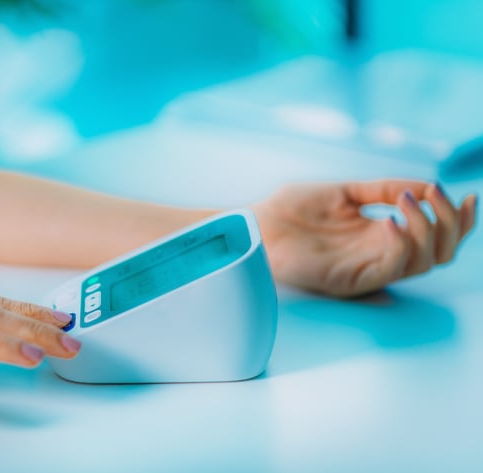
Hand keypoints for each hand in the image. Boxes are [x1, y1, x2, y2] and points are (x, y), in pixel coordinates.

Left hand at [252, 180, 477, 296]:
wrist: (258, 223)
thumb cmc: (293, 209)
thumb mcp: (346, 191)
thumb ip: (384, 189)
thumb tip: (425, 185)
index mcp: (382, 234)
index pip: (435, 236)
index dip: (460, 221)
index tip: (470, 196)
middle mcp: (381, 253)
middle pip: (440, 253)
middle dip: (452, 224)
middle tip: (439, 197)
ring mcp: (368, 268)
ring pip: (424, 262)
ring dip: (427, 228)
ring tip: (407, 201)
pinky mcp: (351, 280)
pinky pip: (391, 268)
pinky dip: (401, 244)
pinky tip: (390, 220)